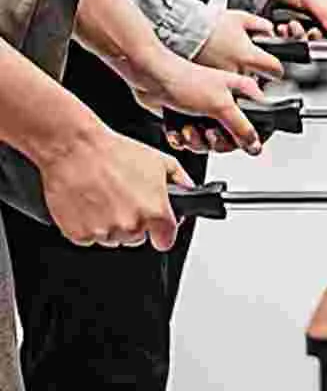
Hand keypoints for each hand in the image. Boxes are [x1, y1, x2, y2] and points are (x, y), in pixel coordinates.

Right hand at [40, 127, 190, 249]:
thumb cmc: (114, 152)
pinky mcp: (79, 235)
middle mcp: (131, 226)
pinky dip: (89, 225)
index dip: (163, 233)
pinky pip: (89, 237)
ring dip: (111, 224)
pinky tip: (89, 203)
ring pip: (113, 238)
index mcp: (155, 211)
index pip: (166, 240)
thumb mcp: (160, 160)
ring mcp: (104, 232)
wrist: (75, 150)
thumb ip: (180, 180)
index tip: (159, 230)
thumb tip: (188, 190)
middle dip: (134, 222)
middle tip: (124, 198)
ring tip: (104, 197)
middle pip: (137, 237)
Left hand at [132, 52, 265, 155]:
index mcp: (242, 93)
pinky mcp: (187, 117)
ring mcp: (206, 111)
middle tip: (207, 131)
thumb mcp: (221, 106)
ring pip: (207, 141)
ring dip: (194, 139)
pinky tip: (177, 127)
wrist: (151, 78)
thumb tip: (256, 145)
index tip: (233, 139)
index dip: (243, 138)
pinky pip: (189, 139)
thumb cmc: (186, 81)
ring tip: (188, 127)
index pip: (254, 125)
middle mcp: (226, 102)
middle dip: (213, 140)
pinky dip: (180, 137)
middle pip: (229, 138)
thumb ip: (242, 128)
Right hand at [196, 9, 284, 80]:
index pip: (274, 69)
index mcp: (249, 56)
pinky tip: (221, 66)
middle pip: (258, 79)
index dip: (278, 67)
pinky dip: (226, 78)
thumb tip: (270, 30)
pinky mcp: (210, 80)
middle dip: (257, 72)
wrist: (184, 30)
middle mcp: (238, 69)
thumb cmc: (212, 24)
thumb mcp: (242, 18)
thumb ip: (261, 24)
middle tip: (250, 62)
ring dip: (241, 76)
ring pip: (241, 83)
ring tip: (233, 62)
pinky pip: (225, 84)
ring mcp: (224, 77)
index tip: (276, 67)